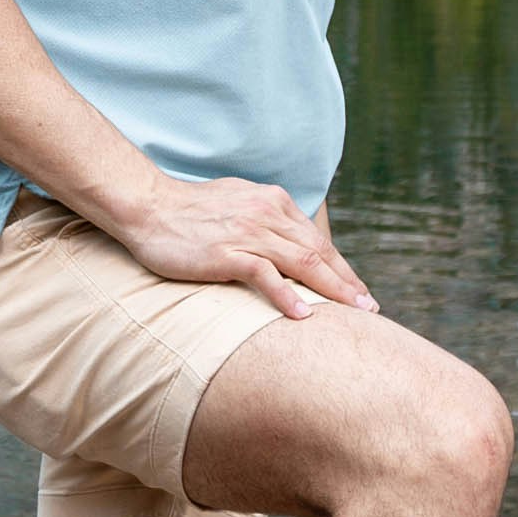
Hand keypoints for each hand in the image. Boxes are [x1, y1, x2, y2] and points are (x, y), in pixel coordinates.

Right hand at [102, 172, 377, 321]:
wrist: (147, 206)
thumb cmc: (189, 211)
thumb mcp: (238, 205)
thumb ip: (265, 219)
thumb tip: (288, 243)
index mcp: (273, 202)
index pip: (316, 239)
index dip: (342, 268)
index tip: (359, 293)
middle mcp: (266, 213)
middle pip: (318, 252)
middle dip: (347, 282)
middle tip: (370, 309)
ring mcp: (247, 232)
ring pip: (301, 262)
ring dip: (332, 290)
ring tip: (353, 314)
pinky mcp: (226, 252)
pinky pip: (264, 275)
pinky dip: (287, 295)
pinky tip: (304, 314)